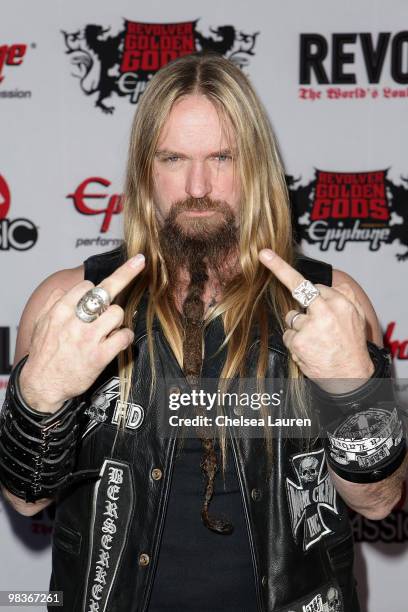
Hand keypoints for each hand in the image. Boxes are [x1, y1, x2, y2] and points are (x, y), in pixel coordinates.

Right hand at [19, 254, 145, 412]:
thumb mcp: (40, 324)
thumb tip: (67, 289)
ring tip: (108, 330)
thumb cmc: (43, 354)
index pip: (87, 286)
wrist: (42, 385)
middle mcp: (75, 321)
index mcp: (60, 310)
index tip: (104, 290)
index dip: (96, 290)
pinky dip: (125, 338)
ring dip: (117, 320)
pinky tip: (118, 342)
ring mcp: (88, 338)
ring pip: (117, 313)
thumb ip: (54, 303)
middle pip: (106, 292)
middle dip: (126, 274)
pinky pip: (124, 337)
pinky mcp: (100, 356)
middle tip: (139, 262)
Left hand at [258, 249, 373, 384]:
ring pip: (293, 317)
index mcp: (340, 303)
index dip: (294, 276)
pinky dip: (296, 343)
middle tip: (264, 255)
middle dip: (280, 270)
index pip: (314, 285)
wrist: (351, 377)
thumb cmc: (353, 346)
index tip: (268, 254)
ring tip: (317, 341)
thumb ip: (343, 297)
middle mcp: (325, 311)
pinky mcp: (299, 341)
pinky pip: (289, 335)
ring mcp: (310, 326)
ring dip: (300, 327)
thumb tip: (326, 284)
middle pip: (298, 291)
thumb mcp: (358, 317)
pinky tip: (310, 350)